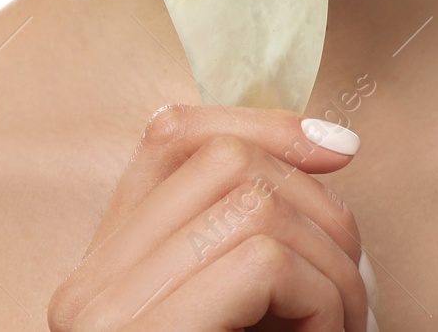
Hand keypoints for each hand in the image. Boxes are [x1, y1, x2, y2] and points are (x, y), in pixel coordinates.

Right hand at [48, 104, 372, 330]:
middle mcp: (84, 287)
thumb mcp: (229, 318)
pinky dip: (322, 299)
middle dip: (318, 208)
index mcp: (100, 274)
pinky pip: (263, 261)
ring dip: (330, 265)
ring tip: (343, 324)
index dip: (264, 125)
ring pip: (254, 204)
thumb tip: (330, 149)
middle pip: (223, 162)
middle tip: (353, 288)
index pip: (170, 139)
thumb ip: (241, 252)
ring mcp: (100, 312)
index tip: (339, 150)